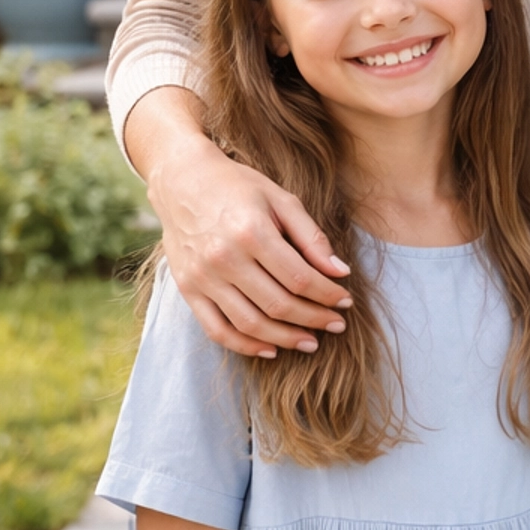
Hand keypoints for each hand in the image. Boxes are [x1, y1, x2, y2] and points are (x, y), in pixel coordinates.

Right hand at [146, 120, 352, 358]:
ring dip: (285, 339)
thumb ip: (312, 237)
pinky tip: (270, 348)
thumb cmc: (239, 187)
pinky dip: (246, 345)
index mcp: (252, 232)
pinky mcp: (188, 290)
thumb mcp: (281, 199)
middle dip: (314, 319)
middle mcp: (225, 258)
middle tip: (336, 325)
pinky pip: (217, 330)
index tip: (346, 301)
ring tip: (310, 341)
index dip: (327, 295)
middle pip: (278, 304)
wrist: (183, 181)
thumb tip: (341, 272)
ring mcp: (203, 278)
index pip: (299, 278)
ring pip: (250, 323)